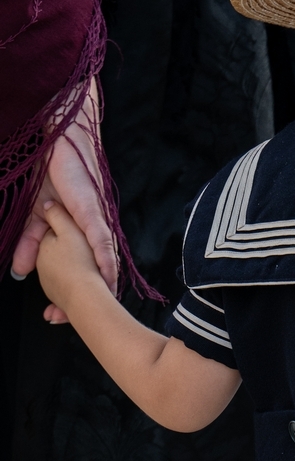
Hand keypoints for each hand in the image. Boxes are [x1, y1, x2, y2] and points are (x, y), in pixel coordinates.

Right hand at [12, 78, 117, 320]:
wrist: (62, 141)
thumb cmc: (52, 174)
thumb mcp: (36, 215)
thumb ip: (31, 240)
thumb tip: (19, 269)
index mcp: (78, 232)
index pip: (80, 267)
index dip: (75, 292)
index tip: (63, 315)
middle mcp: (89, 229)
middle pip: (91, 269)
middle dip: (80, 297)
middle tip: (65, 319)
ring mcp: (93, 220)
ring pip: (101, 259)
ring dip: (99, 284)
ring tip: (97, 306)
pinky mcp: (91, 209)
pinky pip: (100, 238)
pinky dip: (105, 258)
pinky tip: (108, 276)